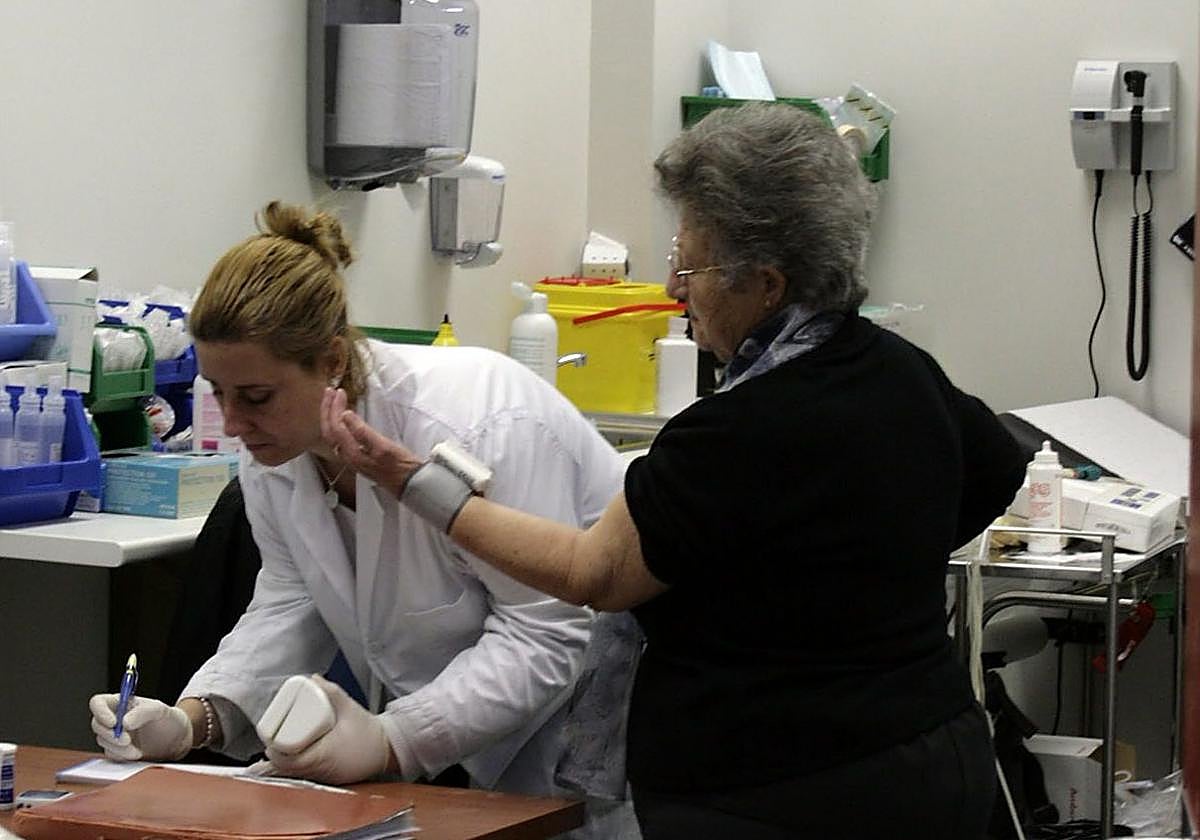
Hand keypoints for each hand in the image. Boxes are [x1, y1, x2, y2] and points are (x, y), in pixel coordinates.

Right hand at [89, 694, 191, 760]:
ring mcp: (114, 735)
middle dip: (110, 734)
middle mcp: (114, 717)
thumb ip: (143, 712)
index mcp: (121, 702)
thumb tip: (123, 723)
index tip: (113, 722)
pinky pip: (110, 754)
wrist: (177, 740)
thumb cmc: (168, 719)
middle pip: (97, 724)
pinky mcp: (116, 750)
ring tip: (136, 750)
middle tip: (127, 740)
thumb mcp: (160, 710)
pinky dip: (121, 756)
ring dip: (117, 747)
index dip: (100, 711)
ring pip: (102, 741)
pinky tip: (136, 754)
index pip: (98, 702)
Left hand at [263, 674, 391, 784]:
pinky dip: (295, 764)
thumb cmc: (369, 732)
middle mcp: (320, 770)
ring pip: (293, 773)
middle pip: (286, 767)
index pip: (288, 759)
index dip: (275, 748)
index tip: (272, 734)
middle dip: (277, 751)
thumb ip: (330, 692)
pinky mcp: (326, 778)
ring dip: (284, 759)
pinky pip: (303, 774)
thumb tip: (313, 679)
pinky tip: (293, 753)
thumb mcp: (349, 707)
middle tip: (275, 734)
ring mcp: (323, 777)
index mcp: (323, 755)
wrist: (387, 750)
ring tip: (281, 741)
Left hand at [320, 387, 423, 498]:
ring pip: (332, 435)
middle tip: (330, 392)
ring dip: (330, 416)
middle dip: (327, 410)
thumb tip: (345, 415)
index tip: (339, 392)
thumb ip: (363, 432)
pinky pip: (340, 438)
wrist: (409, 483)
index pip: (336, 426)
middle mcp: (347, 456)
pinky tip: (343, 418)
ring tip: (332, 401)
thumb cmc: (400, 466)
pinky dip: (338, 424)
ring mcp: (351, 457)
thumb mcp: (383, 447)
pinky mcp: (358, 457)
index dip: (335, 407)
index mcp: (352, 453)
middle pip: (329, 431)